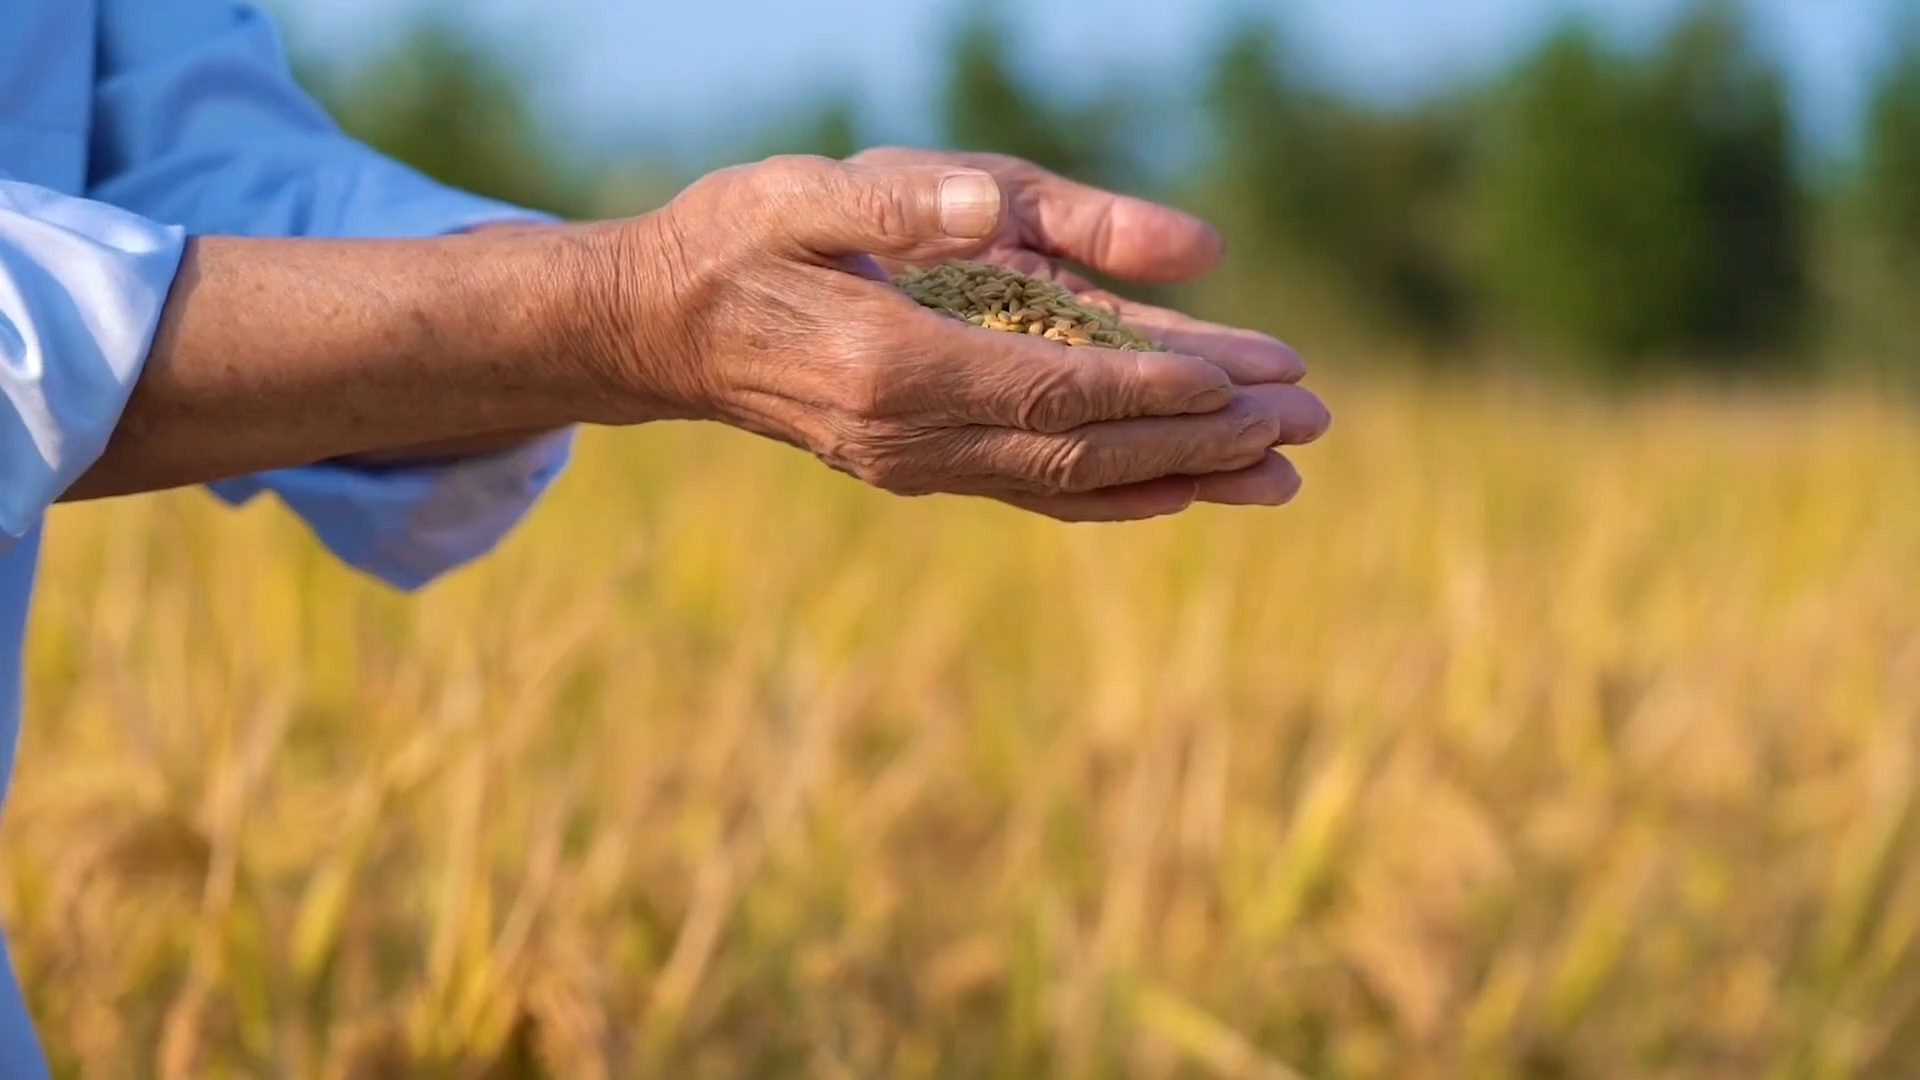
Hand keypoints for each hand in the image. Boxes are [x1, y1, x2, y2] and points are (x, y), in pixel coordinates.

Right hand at [591, 155, 1328, 520]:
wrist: (662, 331)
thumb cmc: (740, 240)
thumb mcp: (809, 192)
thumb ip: (914, 202)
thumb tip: (1001, 212)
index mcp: (893, 366)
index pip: (1056, 386)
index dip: (1158, 387)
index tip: (1252, 382)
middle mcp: (913, 436)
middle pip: (1085, 445)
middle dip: (1202, 436)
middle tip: (1309, 422)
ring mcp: (918, 465)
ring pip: (1072, 480)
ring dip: (1181, 476)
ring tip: (1283, 474)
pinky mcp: (922, 469)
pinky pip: (1036, 490)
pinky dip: (1116, 494)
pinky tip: (1183, 493)